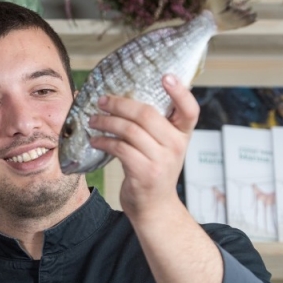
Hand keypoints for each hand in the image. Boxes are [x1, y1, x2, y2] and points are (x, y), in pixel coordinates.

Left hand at [86, 74, 198, 223]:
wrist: (154, 207)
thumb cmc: (153, 170)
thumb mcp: (162, 147)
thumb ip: (153, 126)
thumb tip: (121, 97)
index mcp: (183, 134)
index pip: (190, 109)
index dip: (180, 91)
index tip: (166, 75)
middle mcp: (176, 145)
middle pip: (147, 114)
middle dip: (120, 104)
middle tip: (102, 101)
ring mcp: (161, 160)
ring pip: (129, 130)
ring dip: (106, 122)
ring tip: (93, 120)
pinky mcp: (144, 172)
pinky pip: (120, 148)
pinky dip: (103, 141)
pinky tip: (94, 140)